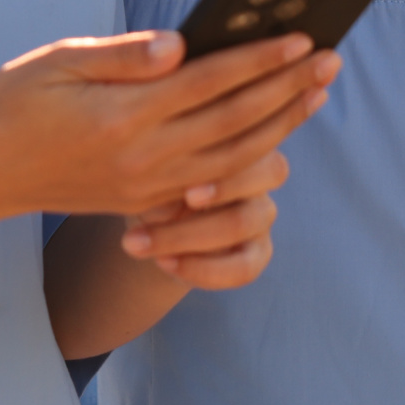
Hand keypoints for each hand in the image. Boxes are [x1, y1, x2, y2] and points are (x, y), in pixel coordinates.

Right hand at [0, 29, 337, 226]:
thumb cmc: (13, 104)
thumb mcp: (57, 60)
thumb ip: (123, 54)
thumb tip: (182, 45)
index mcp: (122, 116)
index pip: (209, 83)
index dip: (259, 60)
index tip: (301, 37)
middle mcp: (143, 157)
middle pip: (235, 121)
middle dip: (287, 88)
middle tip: (330, 59)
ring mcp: (147, 186)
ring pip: (235, 156)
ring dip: (282, 124)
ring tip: (317, 93)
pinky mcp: (145, 201)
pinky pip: (214, 183)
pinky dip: (252, 157)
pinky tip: (274, 136)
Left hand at [120, 145, 289, 289]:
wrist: (150, 218)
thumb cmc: (150, 174)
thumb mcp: (150, 164)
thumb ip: (162, 167)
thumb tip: (164, 196)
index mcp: (238, 134)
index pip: (251, 134)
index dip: (225, 157)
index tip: (183, 182)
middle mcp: (259, 171)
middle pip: (268, 172)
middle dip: (219, 188)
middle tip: (166, 203)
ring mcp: (261, 212)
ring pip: (243, 222)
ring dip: (184, 237)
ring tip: (136, 243)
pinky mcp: (257, 252)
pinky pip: (244, 267)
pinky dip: (202, 270)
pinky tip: (163, 262)